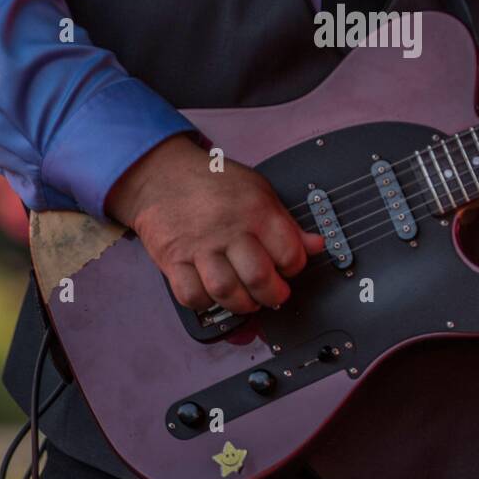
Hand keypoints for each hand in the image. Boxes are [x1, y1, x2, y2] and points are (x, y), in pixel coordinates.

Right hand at [104, 134, 325, 313]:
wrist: (163, 174)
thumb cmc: (212, 183)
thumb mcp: (259, 191)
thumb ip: (287, 223)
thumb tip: (316, 245)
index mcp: (256, 210)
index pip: (289, 253)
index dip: (294, 268)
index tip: (289, 270)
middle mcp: (228, 229)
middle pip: (259, 278)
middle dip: (273, 296)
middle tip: (273, 294)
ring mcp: (199, 246)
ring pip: (225, 291)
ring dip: (242, 304)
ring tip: (247, 299)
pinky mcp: (173, 259)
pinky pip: (191, 295)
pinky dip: (205, 302)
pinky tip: (213, 294)